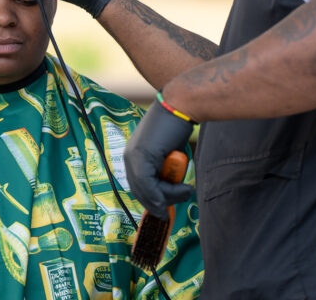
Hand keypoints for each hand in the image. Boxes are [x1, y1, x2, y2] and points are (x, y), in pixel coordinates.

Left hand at [124, 100, 194, 219]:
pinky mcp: (142, 157)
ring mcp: (134, 157)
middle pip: (140, 191)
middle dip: (159, 203)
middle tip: (178, 204)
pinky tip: (182, 190)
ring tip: (186, 191)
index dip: (151, 200)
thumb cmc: (176, 125)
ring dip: (169, 197)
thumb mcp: (165, 151)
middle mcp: (129, 156)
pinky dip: (165, 194)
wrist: (179, 106)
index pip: (138, 185)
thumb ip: (161, 168)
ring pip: (147, 191)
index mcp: (132, 154)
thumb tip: (166, 191)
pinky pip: (150, 185)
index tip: (163, 211)